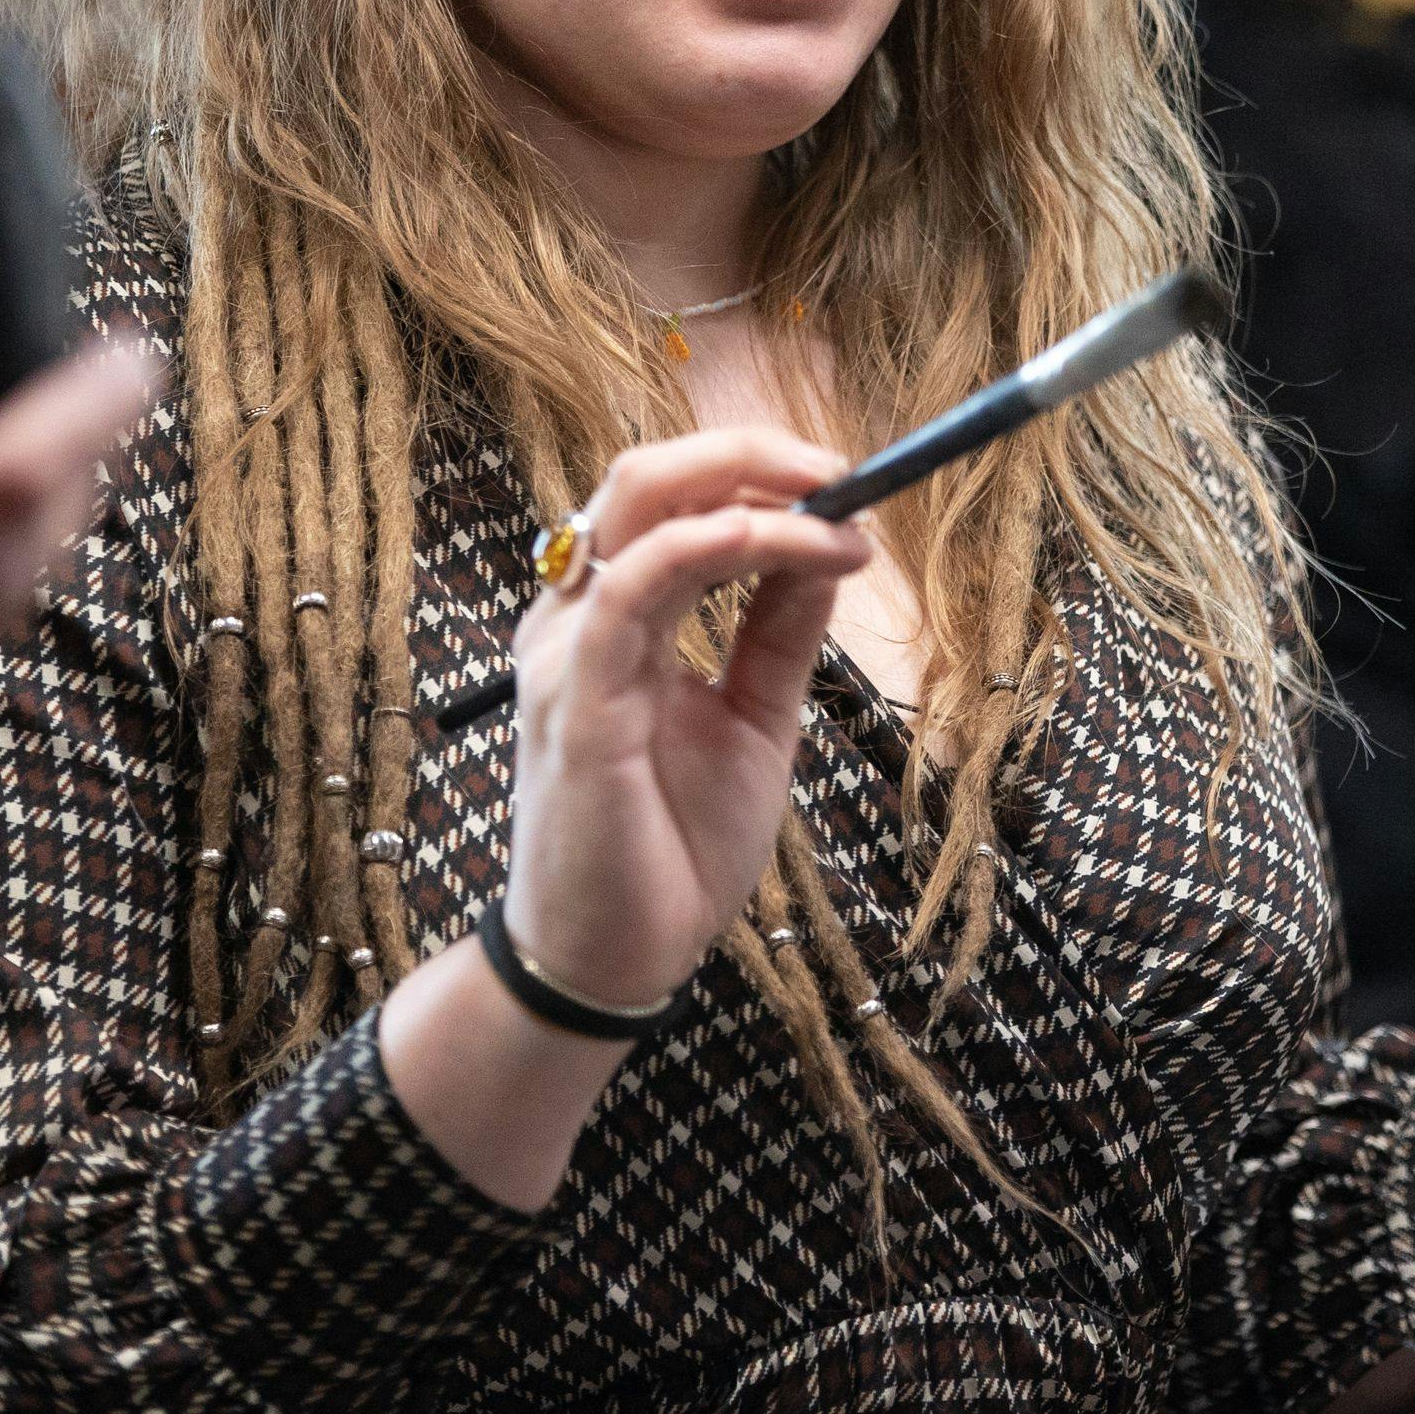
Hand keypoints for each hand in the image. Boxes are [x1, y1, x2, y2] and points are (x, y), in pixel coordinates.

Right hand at [496, 428, 872, 1012]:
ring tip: (833, 513)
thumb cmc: (673, 843)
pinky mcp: (577, 704)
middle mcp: (577, 618)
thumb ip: (777, 632)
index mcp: (611, 616)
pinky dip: (698, 550)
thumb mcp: (754, 717)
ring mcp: (568, 655)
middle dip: (747, 455)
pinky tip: (761, 540)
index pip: (671, 499)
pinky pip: (626, 595)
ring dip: (748, 498)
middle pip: (645, 479)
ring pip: (638, 514)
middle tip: (841, 473)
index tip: (846, 484)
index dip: (755, 473)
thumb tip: (828, 548)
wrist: (621, 957)